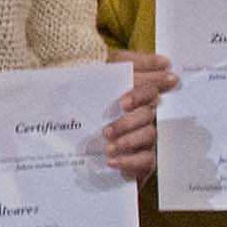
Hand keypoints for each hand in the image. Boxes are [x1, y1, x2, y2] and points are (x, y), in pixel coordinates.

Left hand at [98, 51, 174, 184]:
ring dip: (128, 142)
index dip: (138, 97)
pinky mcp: (139, 159)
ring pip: (148, 136)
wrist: (61, 126)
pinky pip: (146, 161)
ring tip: (108, 147)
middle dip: (127, 123)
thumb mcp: (102, 72)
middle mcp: (141, 115)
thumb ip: (133, 65)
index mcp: (134, 95)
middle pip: (147, 116)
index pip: (148, 92)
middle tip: (106, 131)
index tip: (121, 103)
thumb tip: (165, 64)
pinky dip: (130, 162)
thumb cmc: (85, 95)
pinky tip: (112, 161)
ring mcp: (142, 137)